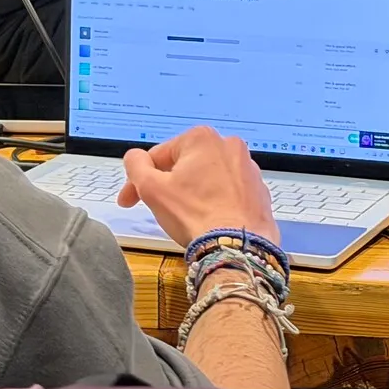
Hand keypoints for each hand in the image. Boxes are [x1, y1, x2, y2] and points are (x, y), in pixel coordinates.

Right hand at [117, 126, 277, 246]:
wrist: (238, 250)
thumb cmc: (194, 215)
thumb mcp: (151, 188)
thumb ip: (135, 165)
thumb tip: (135, 158)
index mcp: (201, 138)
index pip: (158, 156)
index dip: (138, 180)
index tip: (129, 200)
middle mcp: (229, 146)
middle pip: (184, 165)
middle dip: (168, 185)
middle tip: (158, 208)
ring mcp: (248, 169)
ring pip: (207, 178)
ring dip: (192, 193)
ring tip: (185, 218)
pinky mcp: (259, 192)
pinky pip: (228, 193)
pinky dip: (215, 203)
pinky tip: (207, 220)